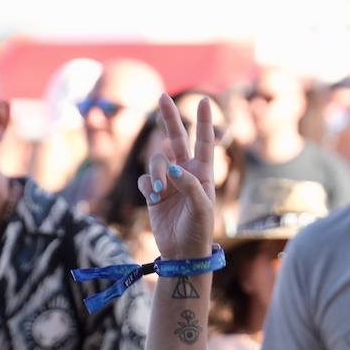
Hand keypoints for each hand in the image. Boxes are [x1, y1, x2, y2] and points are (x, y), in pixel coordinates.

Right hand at [137, 94, 215, 260]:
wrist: (183, 252)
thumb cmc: (199, 230)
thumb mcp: (202, 208)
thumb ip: (190, 185)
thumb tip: (173, 168)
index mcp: (203, 173)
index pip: (204, 142)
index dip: (204, 122)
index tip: (205, 101)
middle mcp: (185, 173)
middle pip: (177, 138)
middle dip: (170, 118)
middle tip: (162, 96)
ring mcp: (168, 182)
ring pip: (156, 162)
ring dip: (155, 173)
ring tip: (158, 192)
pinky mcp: (152, 193)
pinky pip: (144, 180)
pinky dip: (147, 186)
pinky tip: (152, 198)